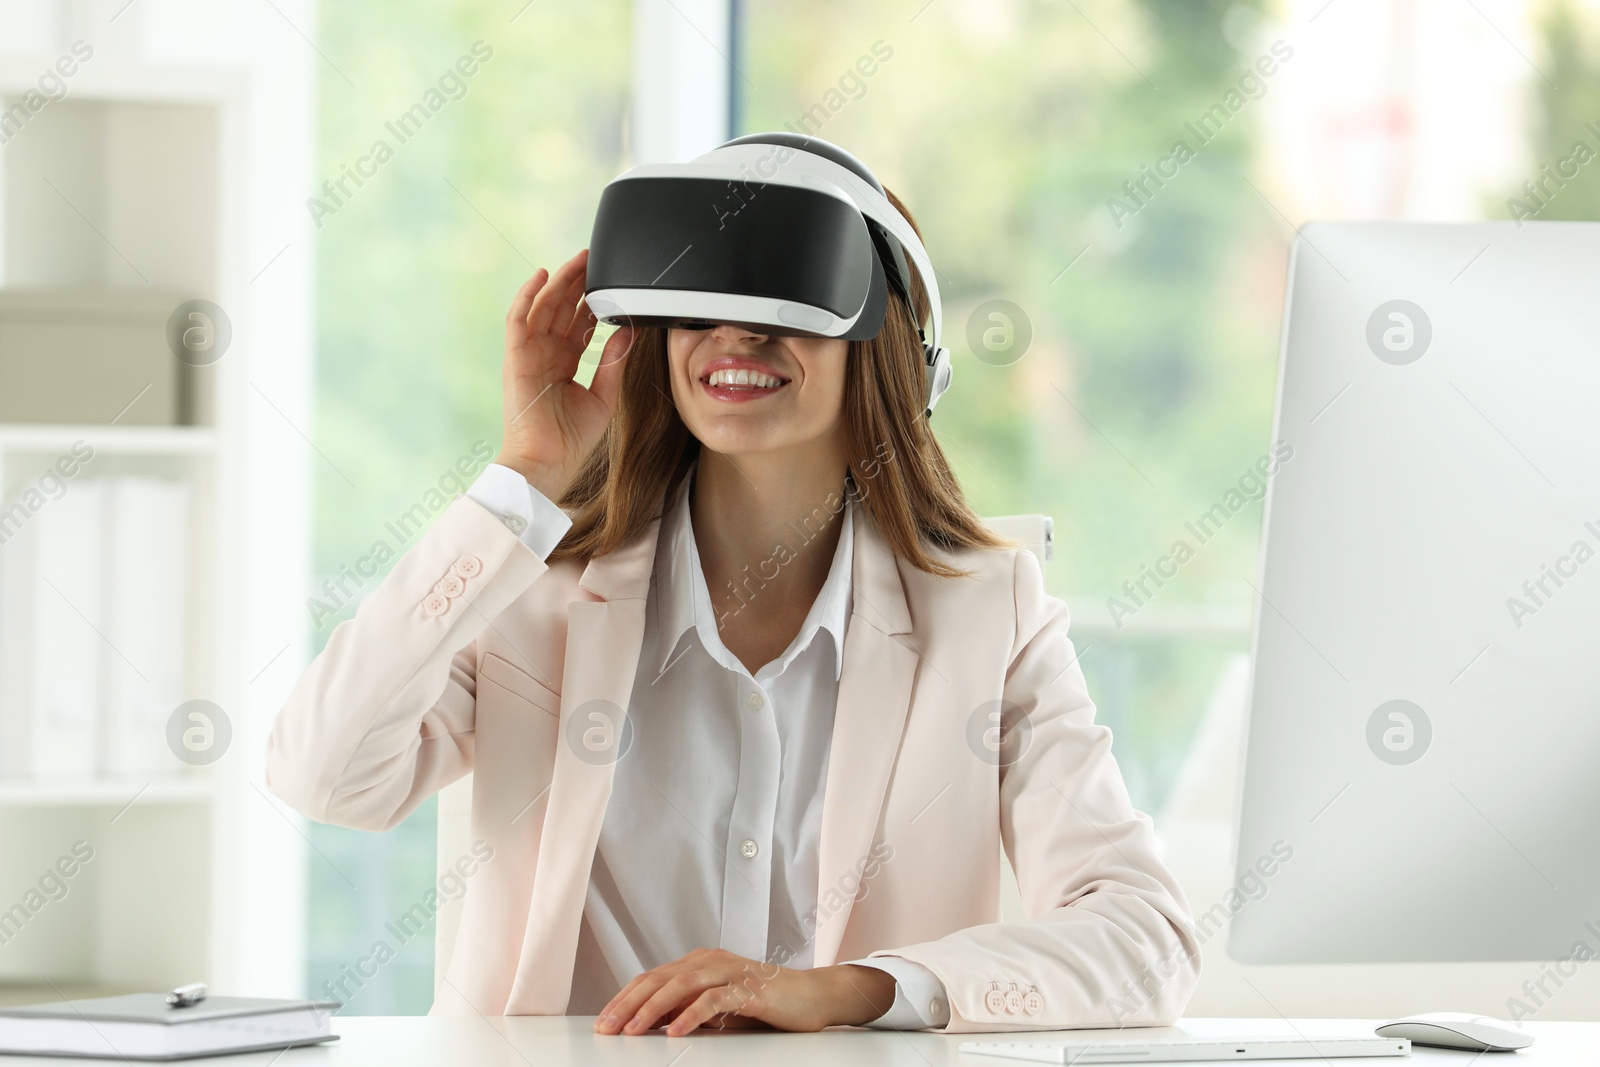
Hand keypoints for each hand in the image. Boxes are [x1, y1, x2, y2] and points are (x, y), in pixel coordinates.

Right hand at [495, 248, 634, 500]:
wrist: (547, 463)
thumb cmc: (571, 441)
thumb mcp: (604, 396)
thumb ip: (615, 361)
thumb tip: (629, 330)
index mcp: (564, 364)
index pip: (579, 324)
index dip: (592, 302)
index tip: (610, 283)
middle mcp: (546, 354)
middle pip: (562, 309)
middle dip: (578, 283)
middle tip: (595, 260)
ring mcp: (529, 354)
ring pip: (543, 306)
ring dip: (560, 281)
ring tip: (579, 260)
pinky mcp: (515, 357)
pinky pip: (518, 318)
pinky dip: (527, 295)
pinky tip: (542, 275)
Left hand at [593, 948, 896, 1036]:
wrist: (814, 996)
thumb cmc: (767, 1003)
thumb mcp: (720, 1009)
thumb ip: (690, 1010)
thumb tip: (653, 1025)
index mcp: (701, 962)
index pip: (653, 977)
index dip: (625, 998)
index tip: (604, 1021)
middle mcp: (712, 961)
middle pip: (661, 978)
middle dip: (629, 1003)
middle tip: (607, 1026)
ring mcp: (732, 971)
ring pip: (682, 985)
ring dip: (653, 1009)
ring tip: (633, 1029)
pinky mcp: (751, 988)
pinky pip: (716, 1000)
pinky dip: (693, 1015)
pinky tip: (676, 1032)